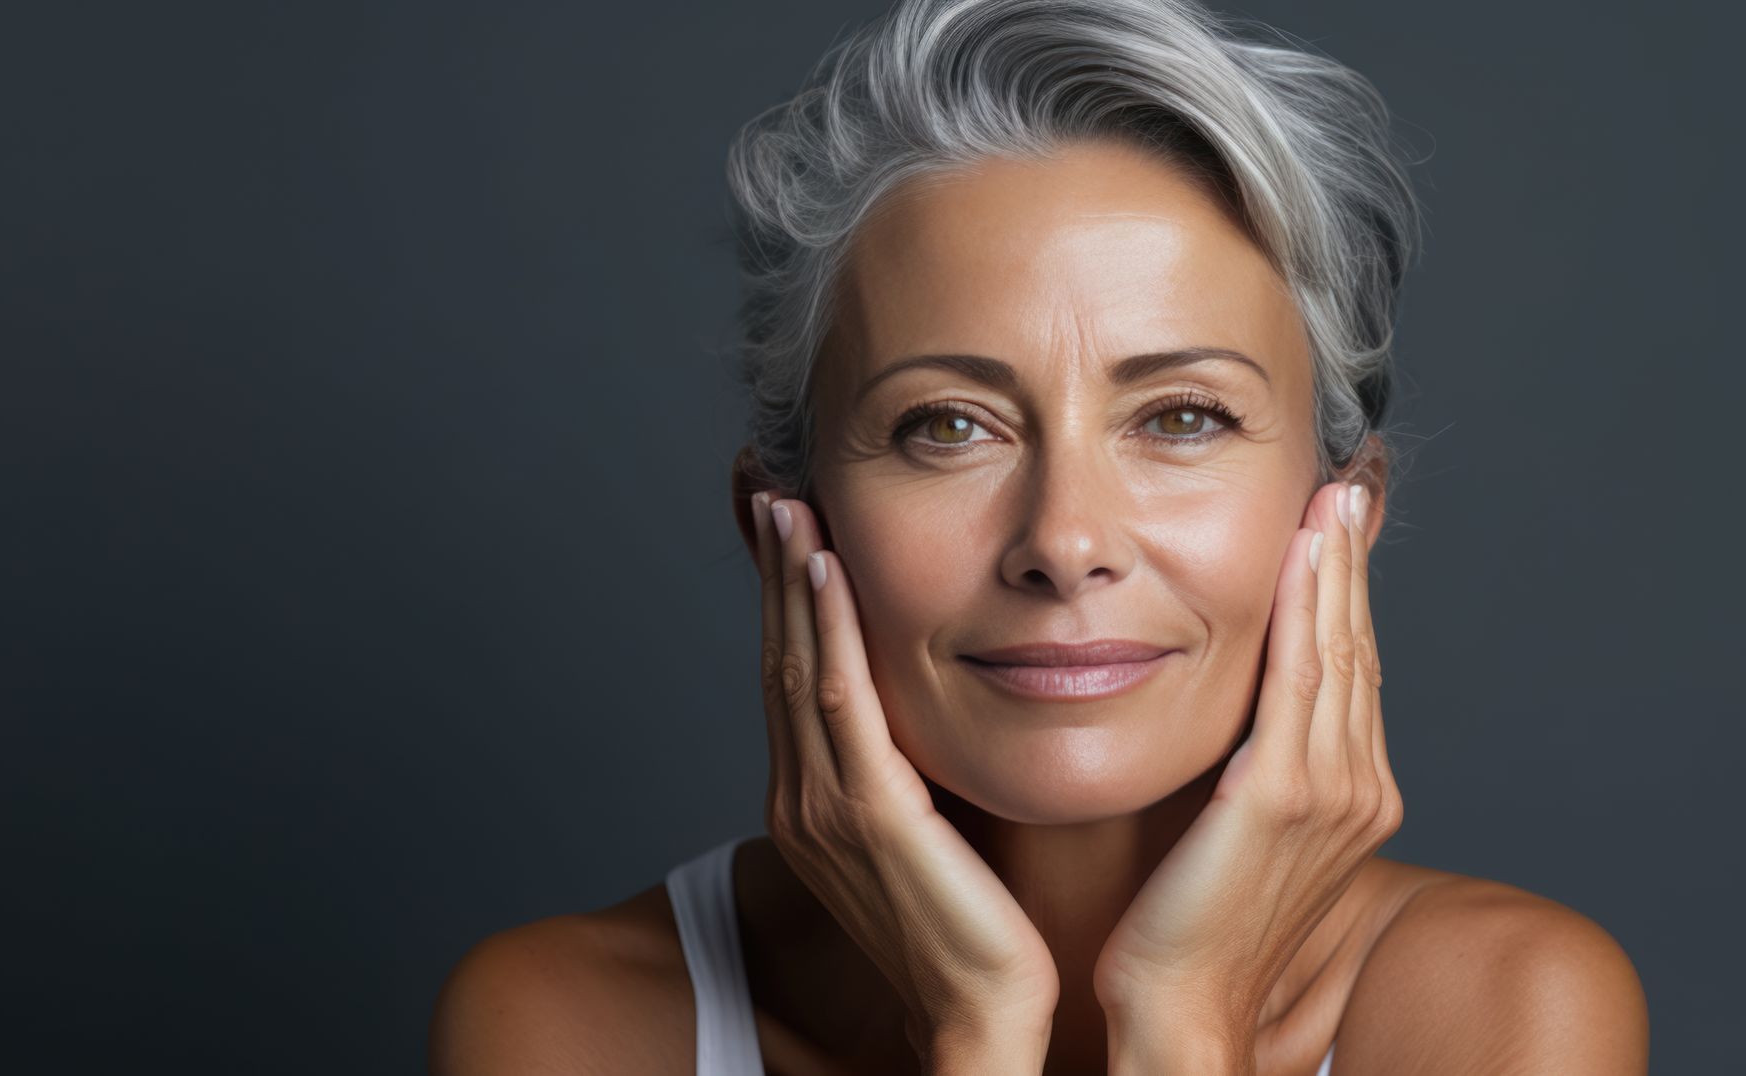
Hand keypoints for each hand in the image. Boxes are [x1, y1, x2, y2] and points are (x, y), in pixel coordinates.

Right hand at [752, 491, 1060, 1067]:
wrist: (980, 1015)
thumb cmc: (971, 931)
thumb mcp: (928, 833)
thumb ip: (909, 771)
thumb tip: (926, 712)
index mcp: (812, 801)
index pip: (792, 674)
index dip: (781, 596)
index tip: (783, 524)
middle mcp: (801, 796)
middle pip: (779, 656)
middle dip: (771, 569)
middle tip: (765, 486)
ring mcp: (825, 806)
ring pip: (799, 665)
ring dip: (789, 578)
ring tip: (786, 503)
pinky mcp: (869, 815)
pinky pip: (839, 702)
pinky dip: (827, 629)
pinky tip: (824, 569)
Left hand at [1092, 481, 1403, 1048]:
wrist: (1181, 1004)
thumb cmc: (1191, 926)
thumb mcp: (1237, 831)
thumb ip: (1254, 766)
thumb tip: (1238, 713)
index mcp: (1353, 795)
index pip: (1352, 669)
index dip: (1346, 593)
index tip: (1337, 526)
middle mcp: (1358, 788)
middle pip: (1357, 648)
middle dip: (1351, 564)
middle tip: (1347, 486)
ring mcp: (1329, 793)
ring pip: (1338, 652)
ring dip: (1334, 569)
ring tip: (1330, 499)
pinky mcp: (1281, 796)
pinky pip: (1298, 680)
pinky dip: (1305, 611)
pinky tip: (1300, 556)